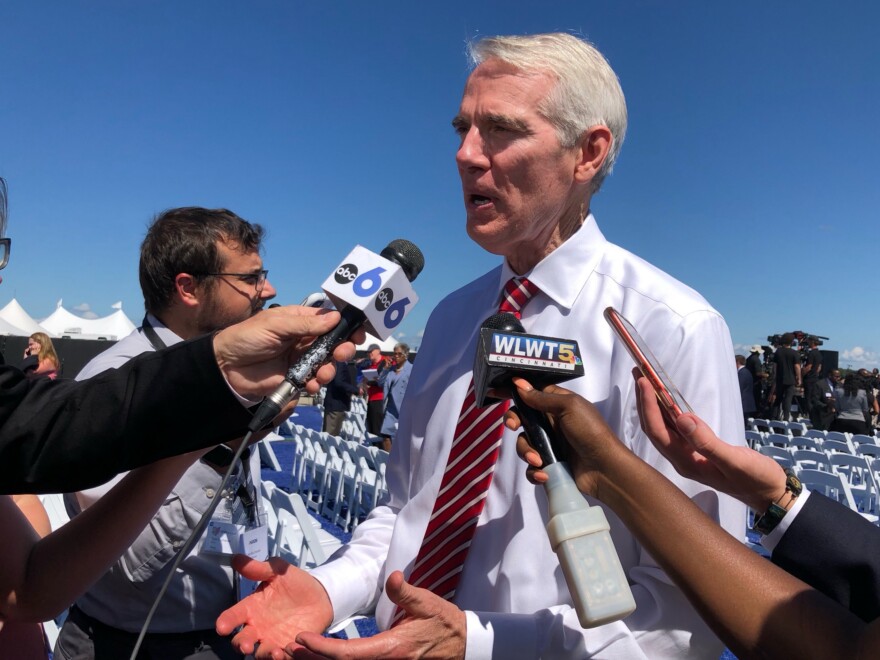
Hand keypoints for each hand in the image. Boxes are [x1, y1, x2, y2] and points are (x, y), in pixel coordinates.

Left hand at [213, 306, 363, 399]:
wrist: (225, 367)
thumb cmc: (247, 337)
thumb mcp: (275, 326)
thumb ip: (305, 324)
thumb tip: (335, 318)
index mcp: (300, 320)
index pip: (329, 320)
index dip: (345, 326)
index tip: (357, 333)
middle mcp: (304, 339)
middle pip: (333, 343)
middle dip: (342, 349)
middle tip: (341, 354)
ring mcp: (301, 359)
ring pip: (327, 364)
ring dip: (329, 369)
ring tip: (322, 375)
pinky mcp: (295, 378)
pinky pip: (313, 380)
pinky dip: (316, 384)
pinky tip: (310, 385)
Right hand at [215, 556, 333, 658]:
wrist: (321, 595)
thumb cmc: (295, 583)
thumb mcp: (278, 571)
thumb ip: (259, 568)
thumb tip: (236, 558)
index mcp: (252, 607)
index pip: (233, 616)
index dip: (225, 622)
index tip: (221, 627)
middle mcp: (258, 626)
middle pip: (242, 640)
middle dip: (241, 645)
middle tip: (247, 646)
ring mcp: (272, 638)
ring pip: (260, 653)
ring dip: (264, 654)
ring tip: (275, 651)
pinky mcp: (288, 647)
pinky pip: (282, 656)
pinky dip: (283, 657)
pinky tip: (288, 651)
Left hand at [293, 571, 465, 659]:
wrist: (461, 644)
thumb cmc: (443, 622)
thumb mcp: (427, 603)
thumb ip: (407, 592)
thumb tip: (393, 577)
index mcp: (392, 648)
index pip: (350, 653)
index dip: (323, 648)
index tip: (302, 639)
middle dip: (312, 659)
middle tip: (284, 648)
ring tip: (294, 652)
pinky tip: (318, 656)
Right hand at [504, 378, 627, 499]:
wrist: (605, 468)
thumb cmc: (590, 431)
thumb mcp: (568, 407)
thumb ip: (542, 398)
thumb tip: (519, 384)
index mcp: (556, 404)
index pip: (530, 393)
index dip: (513, 392)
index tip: (494, 392)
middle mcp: (551, 423)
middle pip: (521, 418)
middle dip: (513, 422)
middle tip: (513, 426)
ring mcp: (550, 445)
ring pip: (523, 444)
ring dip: (527, 452)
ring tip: (539, 460)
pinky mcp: (550, 465)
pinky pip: (531, 467)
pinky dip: (534, 472)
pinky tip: (544, 474)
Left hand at [633, 373, 786, 510]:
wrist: (771, 494)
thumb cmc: (756, 479)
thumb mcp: (735, 461)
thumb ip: (708, 443)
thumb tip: (683, 419)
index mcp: (687, 464)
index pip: (659, 433)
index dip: (649, 407)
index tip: (644, 381)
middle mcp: (682, 460)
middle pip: (655, 428)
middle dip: (644, 401)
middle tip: (638, 372)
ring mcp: (689, 455)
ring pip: (664, 427)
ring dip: (653, 404)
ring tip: (645, 379)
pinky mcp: (697, 450)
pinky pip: (676, 428)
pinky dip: (668, 411)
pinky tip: (665, 399)